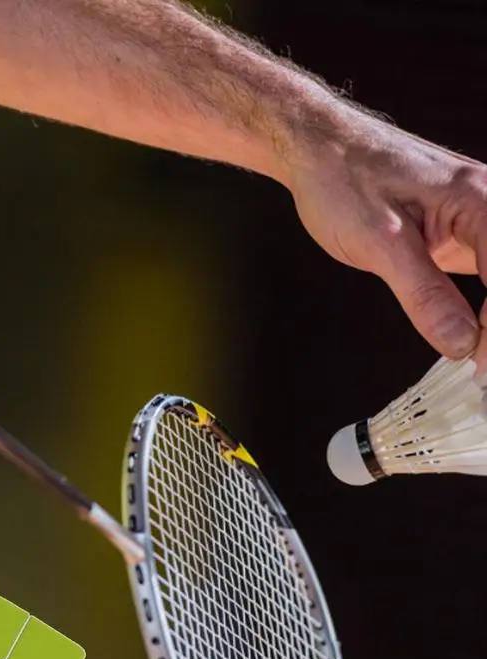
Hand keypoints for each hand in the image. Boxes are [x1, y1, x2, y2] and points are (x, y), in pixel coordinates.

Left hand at [285, 108, 486, 370]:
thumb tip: (461, 344)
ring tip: (481, 367)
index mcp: (482, 201)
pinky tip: (477, 342)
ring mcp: (480, 222)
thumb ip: (424, 294)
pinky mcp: (463, 236)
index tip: (482, 371)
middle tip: (482, 376)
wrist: (320, 150)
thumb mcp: (381, 243)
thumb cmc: (344, 180)